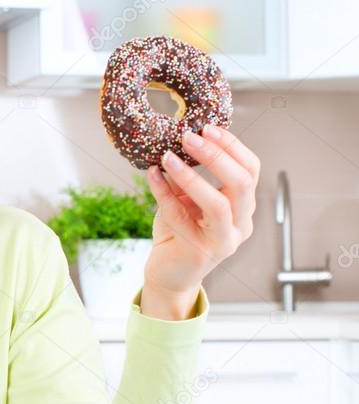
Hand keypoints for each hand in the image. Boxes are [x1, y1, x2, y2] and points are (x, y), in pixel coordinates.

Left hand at [143, 123, 259, 302]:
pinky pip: (182, 216)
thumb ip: (185, 177)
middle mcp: (240, 224)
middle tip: (189, 136)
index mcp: (243, 207)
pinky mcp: (201, 251)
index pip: (251, 170)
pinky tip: (151, 174)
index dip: (232, 146)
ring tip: (168, 156)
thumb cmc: (178, 235)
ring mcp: (224, 240)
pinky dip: (163, 192)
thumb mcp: (184, 200)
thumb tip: (174, 142)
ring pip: (219, 203)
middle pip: (242, 183)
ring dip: (192, 176)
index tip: (208, 127)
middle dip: (216, 155)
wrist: (168, 275)